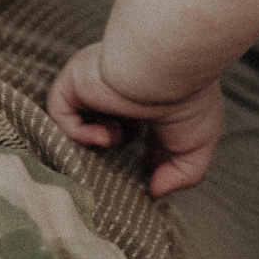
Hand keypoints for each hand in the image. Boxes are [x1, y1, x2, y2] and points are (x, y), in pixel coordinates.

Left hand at [45, 43, 226, 196]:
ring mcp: (97, 81)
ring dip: (94, 136)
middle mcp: (123, 83)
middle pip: (107, 117)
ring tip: (115, 138)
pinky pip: (60, 111)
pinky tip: (103, 137)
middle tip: (123, 164)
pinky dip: (77, 133)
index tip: (150, 166)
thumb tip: (156, 191)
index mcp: (153, 92)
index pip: (142, 120)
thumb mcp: (198, 146)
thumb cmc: (188, 99)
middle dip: (114, 144)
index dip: (144, 148)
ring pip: (80, 114)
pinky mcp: (75, 80)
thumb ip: (183, 175)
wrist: (165, 68)